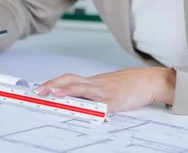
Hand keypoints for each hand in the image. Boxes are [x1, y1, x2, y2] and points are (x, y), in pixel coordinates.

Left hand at [34, 67, 176, 112]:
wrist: (149, 80)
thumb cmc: (128, 84)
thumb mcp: (107, 86)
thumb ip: (92, 93)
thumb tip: (75, 101)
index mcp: (92, 82)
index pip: (69, 79)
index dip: (54, 82)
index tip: (40, 87)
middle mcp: (96, 84)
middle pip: (70, 80)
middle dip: (53, 84)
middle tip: (39, 90)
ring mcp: (105, 92)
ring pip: (82, 88)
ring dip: (67, 90)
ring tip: (53, 93)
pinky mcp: (115, 100)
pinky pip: (101, 104)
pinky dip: (92, 106)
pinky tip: (85, 110)